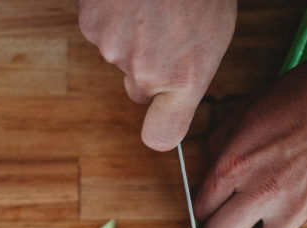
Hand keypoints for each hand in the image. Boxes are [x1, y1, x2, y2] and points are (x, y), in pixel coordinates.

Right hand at [78, 0, 236, 150]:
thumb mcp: (216, 31)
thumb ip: (192, 69)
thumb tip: (177, 84)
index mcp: (184, 77)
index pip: (162, 135)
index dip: (161, 127)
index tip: (163, 121)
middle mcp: (145, 72)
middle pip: (138, 88)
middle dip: (148, 67)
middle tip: (166, 30)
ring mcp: (113, 49)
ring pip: (118, 55)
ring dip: (130, 34)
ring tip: (151, 4)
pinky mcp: (90, 25)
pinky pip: (100, 29)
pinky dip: (110, 14)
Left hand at [194, 54, 306, 227]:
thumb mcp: (251, 108)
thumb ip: (224, 142)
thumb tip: (213, 164)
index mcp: (234, 165)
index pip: (200, 207)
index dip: (203, 208)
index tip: (210, 207)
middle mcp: (259, 193)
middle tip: (228, 224)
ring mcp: (292, 208)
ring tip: (270, 212)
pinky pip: (299, 225)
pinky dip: (298, 215)